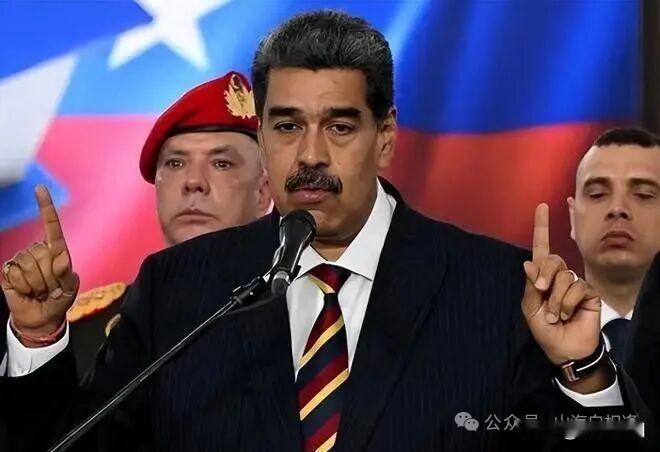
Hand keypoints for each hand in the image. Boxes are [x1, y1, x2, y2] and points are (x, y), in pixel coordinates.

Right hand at [1, 185, 78, 343]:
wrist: (41, 317)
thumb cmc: (59, 299)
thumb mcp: (70, 289)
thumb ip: (68, 275)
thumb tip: (62, 259)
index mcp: (56, 251)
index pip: (51, 226)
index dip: (45, 207)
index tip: (39, 188)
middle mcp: (38, 251)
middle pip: (43, 254)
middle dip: (50, 276)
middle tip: (52, 288)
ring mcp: (21, 260)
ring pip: (30, 265)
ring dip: (38, 283)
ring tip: (40, 290)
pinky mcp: (8, 271)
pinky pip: (17, 275)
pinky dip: (25, 287)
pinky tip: (27, 291)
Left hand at [521, 204, 600, 365]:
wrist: (564, 349)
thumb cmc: (545, 330)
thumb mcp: (531, 308)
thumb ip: (531, 286)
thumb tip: (528, 263)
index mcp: (542, 277)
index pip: (541, 248)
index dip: (541, 227)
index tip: (541, 206)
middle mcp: (559, 276)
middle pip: (552, 260)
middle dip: (544, 276)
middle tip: (541, 292)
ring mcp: (575, 283)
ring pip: (564, 277)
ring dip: (555, 300)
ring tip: (555, 315)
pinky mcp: (589, 292)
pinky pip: (577, 288)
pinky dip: (568, 303)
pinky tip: (568, 315)